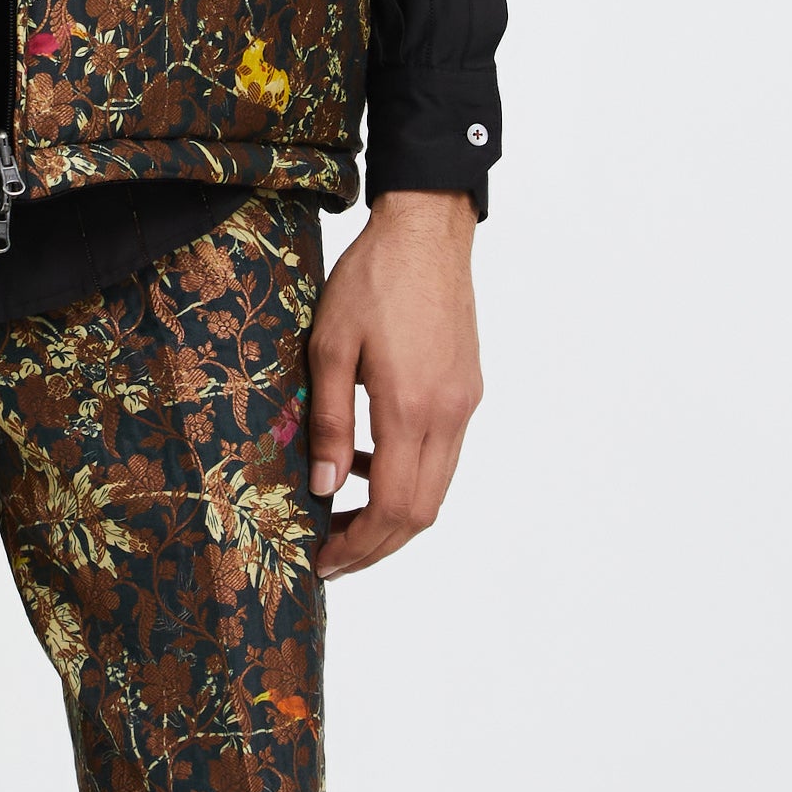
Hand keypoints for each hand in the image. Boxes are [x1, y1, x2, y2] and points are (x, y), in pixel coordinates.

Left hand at [306, 191, 483, 578]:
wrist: (427, 231)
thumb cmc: (372, 279)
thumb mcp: (329, 347)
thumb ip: (330, 423)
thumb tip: (325, 487)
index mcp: (412, 409)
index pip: (394, 508)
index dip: (359, 546)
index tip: (324, 560)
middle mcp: (448, 415)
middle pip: (422, 512)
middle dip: (376, 545)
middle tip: (331, 554)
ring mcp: (464, 404)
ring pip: (436, 487)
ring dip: (393, 513)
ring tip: (342, 513)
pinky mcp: (467, 390)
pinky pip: (442, 454)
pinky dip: (409, 475)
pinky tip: (369, 459)